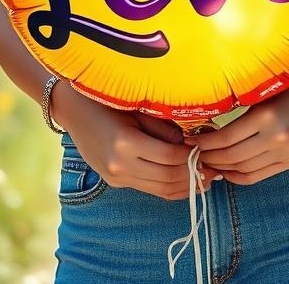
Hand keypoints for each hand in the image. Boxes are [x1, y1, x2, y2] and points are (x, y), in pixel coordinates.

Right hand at [53, 82, 223, 200]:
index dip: (193, 156)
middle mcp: (119, 164)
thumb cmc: (107, 99)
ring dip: (185, 187)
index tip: (211, 151)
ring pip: (160, 189)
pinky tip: (185, 181)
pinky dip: (170, 188)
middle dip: (194, 176)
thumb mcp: (137, 107)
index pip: (170, 156)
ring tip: (206, 179)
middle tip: (216, 170)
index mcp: (126, 142)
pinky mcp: (115, 181)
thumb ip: (163, 127)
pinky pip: (149, 188)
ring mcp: (115, 176)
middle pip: (167, 178)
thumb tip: (189, 142)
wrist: (72, 108)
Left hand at [184, 63, 288, 185]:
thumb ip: (243, 110)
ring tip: (208, 161)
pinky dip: (240, 176)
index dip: (205, 143)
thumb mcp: (265, 91)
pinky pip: (261, 175)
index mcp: (267, 115)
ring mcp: (288, 151)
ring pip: (245, 168)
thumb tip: (209, 124)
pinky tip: (228, 171)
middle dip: (209, 157)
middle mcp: (278, 137)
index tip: (190, 141)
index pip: (226, 138)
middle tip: (193, 154)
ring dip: (223, 168)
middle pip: (233, 157)